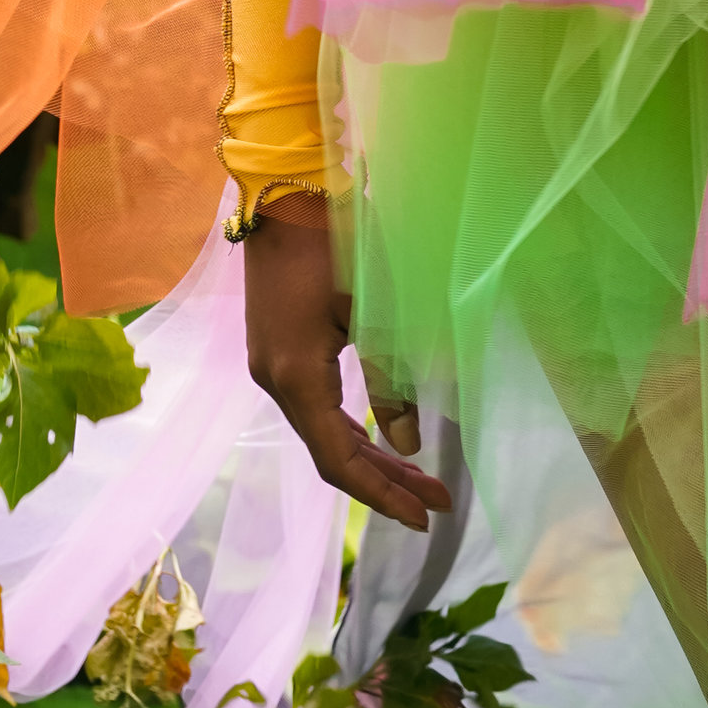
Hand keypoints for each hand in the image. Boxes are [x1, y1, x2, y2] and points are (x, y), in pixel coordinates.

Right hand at [242, 192, 454, 528]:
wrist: (285, 191)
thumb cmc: (337, 242)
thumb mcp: (374, 309)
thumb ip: (392, 377)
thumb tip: (409, 443)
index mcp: (295, 378)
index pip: (339, 461)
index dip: (383, 494)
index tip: (425, 516)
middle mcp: (275, 382)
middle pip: (332, 451)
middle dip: (385, 480)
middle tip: (436, 501)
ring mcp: (271, 366)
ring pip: (324, 430)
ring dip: (370, 454)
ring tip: (419, 475)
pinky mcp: (276, 349)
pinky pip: (316, 405)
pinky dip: (350, 427)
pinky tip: (378, 435)